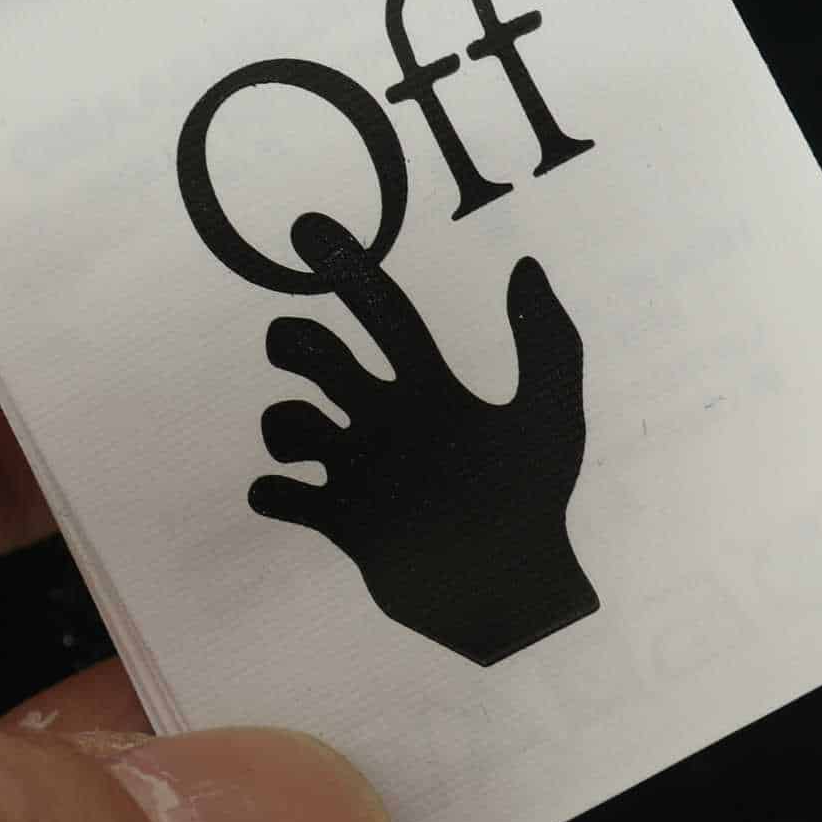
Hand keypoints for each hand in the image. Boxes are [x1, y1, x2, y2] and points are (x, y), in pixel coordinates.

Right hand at [250, 213, 599, 665]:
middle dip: (295, 342)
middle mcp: (387, 421)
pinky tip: (292, 494)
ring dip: (282, 422)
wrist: (512, 594)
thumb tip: (524, 265)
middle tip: (304, 355)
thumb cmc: (537, 504)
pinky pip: (278, 494)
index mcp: (430, 389)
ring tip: (310, 446)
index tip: (309, 228)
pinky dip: (270, 491)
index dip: (349, 267)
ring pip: (286, 421)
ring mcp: (360, 471)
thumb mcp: (550, 417)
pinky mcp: (342, 522)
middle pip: (316, 355)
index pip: (382, 311)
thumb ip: (545, 343)